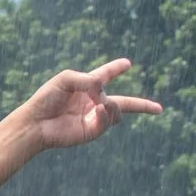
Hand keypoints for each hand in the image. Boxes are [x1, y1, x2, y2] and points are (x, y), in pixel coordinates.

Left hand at [15, 59, 161, 150]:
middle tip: (159, 109)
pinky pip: (108, 121)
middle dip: (142, 106)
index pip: (105, 75)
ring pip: (117, 111)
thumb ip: (89, 81)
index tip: (127, 63)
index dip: (116, 69)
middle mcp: (93, 102)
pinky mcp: (92, 131)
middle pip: (123, 102)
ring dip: (112, 104)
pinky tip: (99, 109)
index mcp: (86, 86)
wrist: (36, 122)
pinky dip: (107, 114)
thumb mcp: (66, 79)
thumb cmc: (46, 98)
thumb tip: (106, 96)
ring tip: (99, 104)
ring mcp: (94, 118)